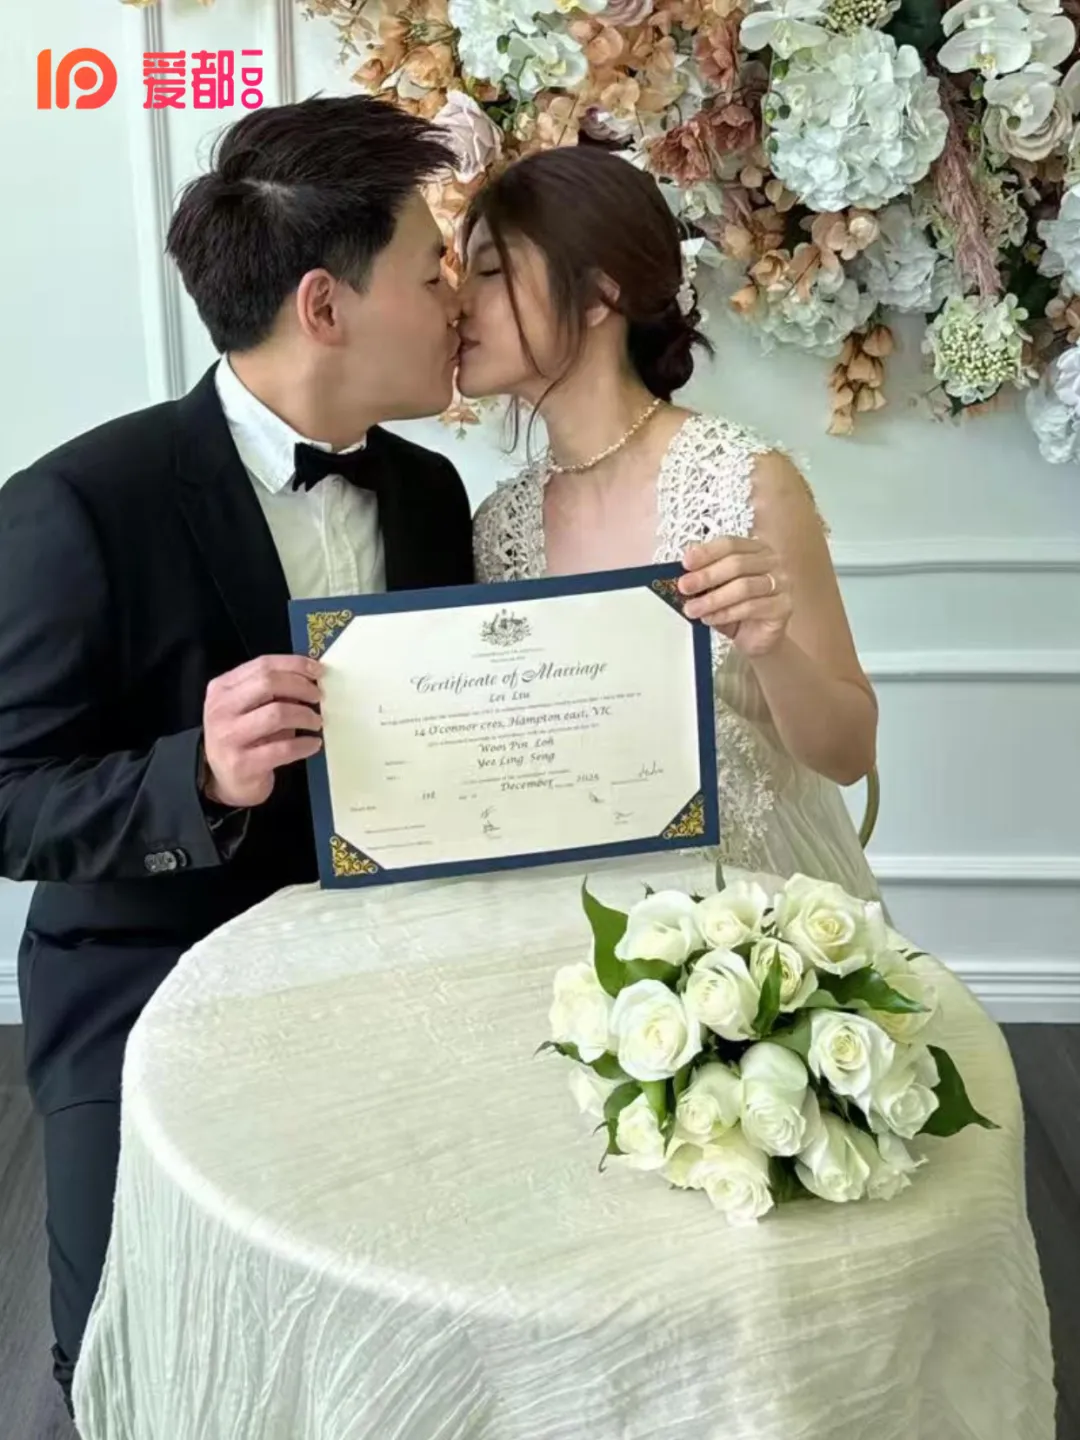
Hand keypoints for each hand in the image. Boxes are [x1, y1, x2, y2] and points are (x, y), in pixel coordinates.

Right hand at [202, 655, 322, 809]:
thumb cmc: (244, 739)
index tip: (318, 671)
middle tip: (318, 697)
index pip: (262, 665)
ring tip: (316, 722)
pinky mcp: (242, 764)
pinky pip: (283, 748)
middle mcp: (220, 709)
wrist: (226, 781)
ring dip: (305, 715)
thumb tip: (310, 679)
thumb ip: (273, 692)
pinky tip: (314, 744)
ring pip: (277, 713)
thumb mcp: (251, 709)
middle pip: (268, 683)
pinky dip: (304, 744)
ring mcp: (229, 737)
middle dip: (301, 687)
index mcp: (222, 688)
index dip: (295, 665)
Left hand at [678, 537, 793, 658]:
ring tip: (692, 609)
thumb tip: (682, 573)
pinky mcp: (783, 606)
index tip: (686, 563)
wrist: (757, 638)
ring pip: (743, 587)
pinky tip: (710, 618)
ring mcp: (782, 583)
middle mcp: (772, 562)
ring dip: (713, 599)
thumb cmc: (737, 610)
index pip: (730, 544)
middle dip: (706, 576)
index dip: (707, 552)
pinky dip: (726, 613)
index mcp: (755, 549)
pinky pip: (751, 607)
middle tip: (684, 587)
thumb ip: (704, 578)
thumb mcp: (716, 590)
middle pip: (737, 564)